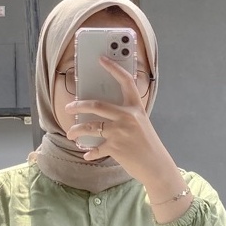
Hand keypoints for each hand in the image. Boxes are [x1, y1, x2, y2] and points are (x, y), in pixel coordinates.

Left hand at [64, 56, 178, 191]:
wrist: (156, 166)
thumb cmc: (148, 145)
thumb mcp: (141, 124)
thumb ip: (126, 115)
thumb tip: (103, 112)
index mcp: (136, 108)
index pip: (125, 82)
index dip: (113, 68)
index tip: (101, 59)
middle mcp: (127, 117)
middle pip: (97, 105)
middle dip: (79, 105)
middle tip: (69, 107)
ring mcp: (120, 132)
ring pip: (90, 127)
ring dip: (76, 130)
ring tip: (70, 133)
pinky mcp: (115, 148)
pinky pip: (95, 148)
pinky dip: (90, 153)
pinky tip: (87, 154)